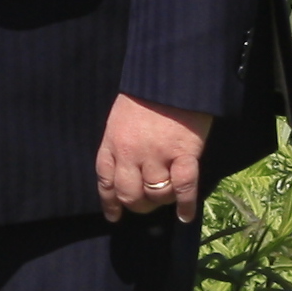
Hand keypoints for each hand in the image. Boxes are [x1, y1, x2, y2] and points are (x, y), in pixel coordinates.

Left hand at [97, 94, 212, 224]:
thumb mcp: (120, 117)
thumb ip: (120, 143)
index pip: (106, 181)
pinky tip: (186, 215)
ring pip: (156, 193)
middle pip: (130, 194)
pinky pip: (183, 187)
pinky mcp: (184, 153)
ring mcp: (157, 154)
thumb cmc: (145, 94)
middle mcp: (130, 154)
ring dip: (162, 201)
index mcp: (112, 143)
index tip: (115, 215)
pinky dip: (185, 205)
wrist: (171, 74)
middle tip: (149, 204)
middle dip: (138, 205)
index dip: (110, 202)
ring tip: (169, 198)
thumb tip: (129, 170)